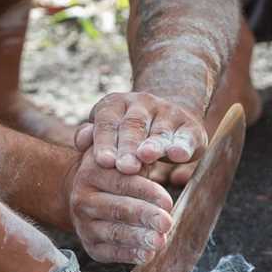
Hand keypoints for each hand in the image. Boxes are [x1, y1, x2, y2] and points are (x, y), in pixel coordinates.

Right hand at [66, 147, 173, 263]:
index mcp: (91, 171)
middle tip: (167, 223)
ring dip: (138, 238)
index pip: (121, 182)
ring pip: (113, 233)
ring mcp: (83, 224)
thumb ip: (135, 151)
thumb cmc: (115, 172)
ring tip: (160, 241)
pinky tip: (147, 255)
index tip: (168, 202)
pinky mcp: (90, 246)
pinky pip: (110, 253)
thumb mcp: (121, 155)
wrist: (84, 194)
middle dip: (144, 216)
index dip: (146, 192)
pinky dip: (129, 255)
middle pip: (118, 209)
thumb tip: (150, 150)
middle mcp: (82, 198)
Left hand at [75, 92, 206, 174]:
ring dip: (153, 145)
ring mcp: (168, 113)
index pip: (107, 122)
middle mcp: (143, 104)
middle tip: (124, 167)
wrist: (169, 113)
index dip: (105, 141)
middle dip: (128, 147)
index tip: (103, 161)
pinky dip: (182, 146)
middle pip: (133, 126)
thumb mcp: (108, 130)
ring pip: (159, 131)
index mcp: (116, 104)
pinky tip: (178, 155)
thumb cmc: (127, 133)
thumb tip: (80, 141)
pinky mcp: (190, 127)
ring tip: (146, 156)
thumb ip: (92, 136)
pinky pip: (186, 137)